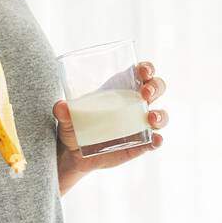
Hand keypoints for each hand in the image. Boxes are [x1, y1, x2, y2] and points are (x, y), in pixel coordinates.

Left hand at [53, 61, 167, 175]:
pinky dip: (158, 141)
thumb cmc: (74, 126)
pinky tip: (155, 141)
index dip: (147, 68)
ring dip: (160, 115)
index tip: (143, 71)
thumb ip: (63, 112)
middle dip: (155, 87)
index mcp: (121, 88)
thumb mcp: (66, 118)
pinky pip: (154, 142)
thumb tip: (61, 106)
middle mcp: (135, 104)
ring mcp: (140, 125)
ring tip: (150, 118)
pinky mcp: (140, 144)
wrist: (73, 155)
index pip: (142, 72)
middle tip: (145, 94)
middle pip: (157, 89)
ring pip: (160, 115)